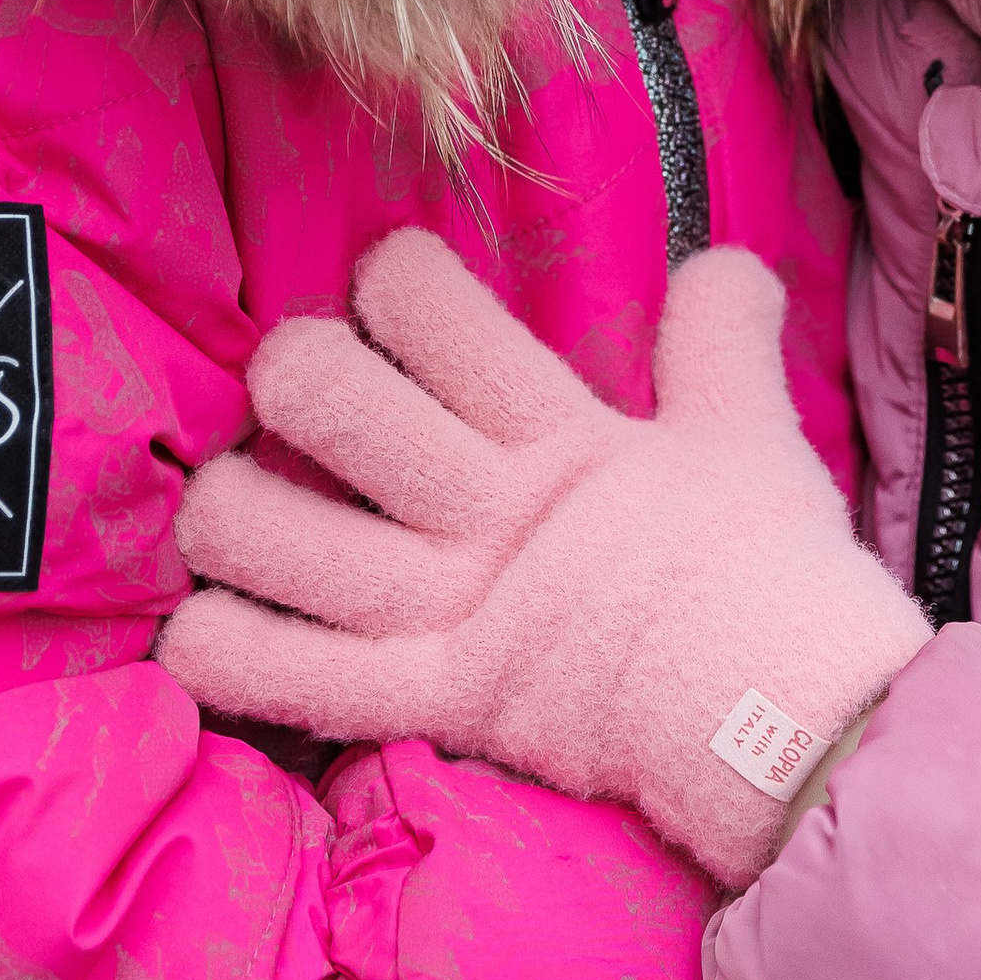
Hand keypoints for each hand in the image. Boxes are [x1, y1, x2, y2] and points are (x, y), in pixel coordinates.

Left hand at [162, 232, 928, 883]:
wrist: (788, 719)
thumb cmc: (769, 572)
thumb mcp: (752, 435)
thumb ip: (722, 341)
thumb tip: (728, 260)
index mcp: (559, 438)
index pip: (443, 320)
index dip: (394, 280)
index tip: (386, 280)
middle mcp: (486, 513)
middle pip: (338, 410)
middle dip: (297, 374)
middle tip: (297, 381)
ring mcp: (452, 611)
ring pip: (286, 538)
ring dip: (232, 510)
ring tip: (225, 497)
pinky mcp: (434, 702)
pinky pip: (305, 681)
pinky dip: (235, 656)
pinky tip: (192, 630)